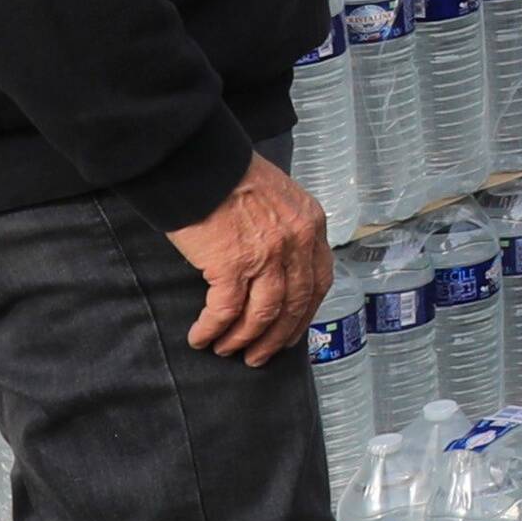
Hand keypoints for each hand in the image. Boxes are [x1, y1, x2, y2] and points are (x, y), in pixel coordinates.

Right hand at [168, 154, 333, 364]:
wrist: (201, 163)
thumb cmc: (232, 177)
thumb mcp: (279, 198)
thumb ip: (287, 230)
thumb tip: (279, 269)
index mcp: (312, 224)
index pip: (319, 281)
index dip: (304, 313)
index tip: (291, 333)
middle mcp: (297, 242)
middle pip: (294, 304)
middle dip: (276, 337)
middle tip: (258, 357)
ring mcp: (267, 255)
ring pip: (263, 314)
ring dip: (244, 339)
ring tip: (227, 350)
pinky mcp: (232, 264)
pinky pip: (225, 310)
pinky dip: (213, 329)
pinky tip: (201, 337)